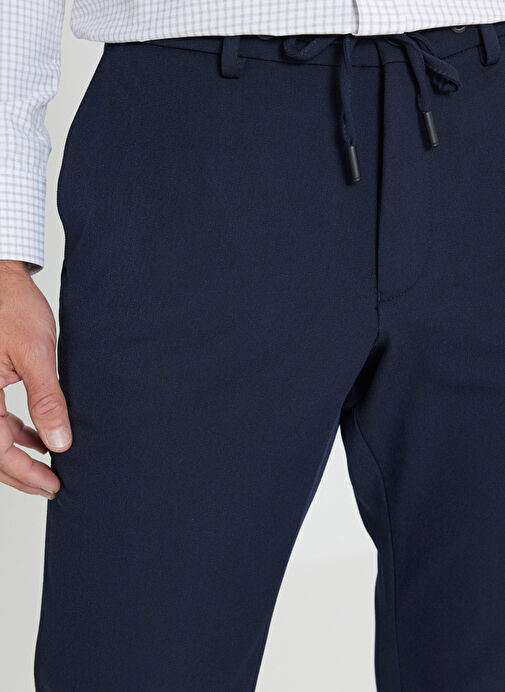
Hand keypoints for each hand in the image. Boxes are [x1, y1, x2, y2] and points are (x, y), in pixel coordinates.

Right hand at [0, 260, 71, 498]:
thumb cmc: (11, 305)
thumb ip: (46, 399)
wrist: (0, 277)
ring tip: (48, 467)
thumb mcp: (35, 353)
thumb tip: (59, 442)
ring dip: (18, 454)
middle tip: (51, 486)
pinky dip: (16, 433)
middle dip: (20, 472)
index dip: (22, 472)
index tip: (50, 484)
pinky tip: (39, 438)